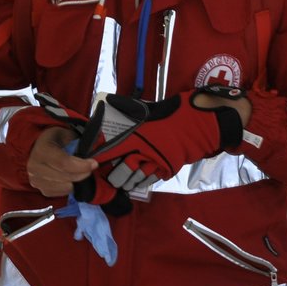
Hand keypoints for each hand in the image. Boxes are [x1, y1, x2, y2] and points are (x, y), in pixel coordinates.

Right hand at [27, 126, 95, 196]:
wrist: (39, 148)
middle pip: (65, 177)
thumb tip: (90, 152)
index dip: (81, 166)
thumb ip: (75, 142)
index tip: (93, 163)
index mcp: (41, 150)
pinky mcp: (40, 189)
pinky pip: (61, 193)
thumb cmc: (54, 140)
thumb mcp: (64, 134)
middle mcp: (35, 167)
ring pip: (65, 187)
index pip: (63, 163)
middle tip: (90, 167)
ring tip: (80, 171)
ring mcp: (36, 180)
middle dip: (82, 173)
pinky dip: (70, 187)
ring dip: (76, 180)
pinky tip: (70, 178)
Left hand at [85, 92, 242, 192]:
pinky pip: (147, 181)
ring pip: (134, 180)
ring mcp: (154, 163)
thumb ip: (126, 109)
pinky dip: (139, 183)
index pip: (110, 151)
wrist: (194, 126)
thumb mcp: (145, 112)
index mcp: (135, 136)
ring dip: (125, 182)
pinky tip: (135, 181)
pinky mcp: (164, 171)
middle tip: (107, 176)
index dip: (100, 158)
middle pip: (121, 172)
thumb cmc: (168, 116)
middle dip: (113, 176)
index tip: (92, 162)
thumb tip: (109, 102)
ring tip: (120, 181)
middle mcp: (143, 152)